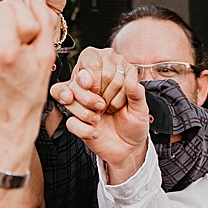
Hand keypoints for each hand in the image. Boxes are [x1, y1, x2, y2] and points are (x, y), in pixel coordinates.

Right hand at [53, 60, 150, 177]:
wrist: (129, 148)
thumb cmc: (134, 123)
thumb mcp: (141, 108)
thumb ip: (137, 94)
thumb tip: (130, 81)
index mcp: (107, 74)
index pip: (90, 59)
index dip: (95, 73)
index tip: (102, 88)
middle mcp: (91, 86)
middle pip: (76, 79)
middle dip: (89, 95)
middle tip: (103, 106)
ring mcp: (81, 103)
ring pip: (67, 97)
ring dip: (84, 111)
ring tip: (99, 118)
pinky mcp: (76, 121)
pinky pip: (70, 122)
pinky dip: (83, 129)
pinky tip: (95, 133)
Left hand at [55, 46, 131, 114]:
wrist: (109, 125)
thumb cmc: (87, 106)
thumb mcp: (69, 98)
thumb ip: (61, 93)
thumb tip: (66, 94)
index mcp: (88, 56)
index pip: (91, 63)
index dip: (88, 81)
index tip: (85, 93)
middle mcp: (106, 54)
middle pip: (105, 74)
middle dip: (97, 95)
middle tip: (92, 105)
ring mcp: (122, 62)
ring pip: (117, 81)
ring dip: (107, 100)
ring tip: (102, 106)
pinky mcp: (134, 73)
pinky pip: (128, 87)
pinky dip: (118, 101)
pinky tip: (113, 105)